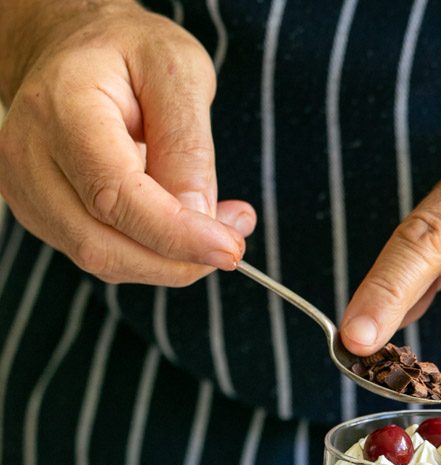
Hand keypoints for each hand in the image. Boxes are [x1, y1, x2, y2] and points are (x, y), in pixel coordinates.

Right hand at [0, 1, 255, 284]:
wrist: (69, 48)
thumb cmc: (124, 51)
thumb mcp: (175, 71)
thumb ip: (188, 145)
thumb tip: (199, 217)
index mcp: (61, 108)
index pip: (116, 195)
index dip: (176, 234)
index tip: (230, 249)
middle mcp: (31, 157)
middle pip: (105, 246)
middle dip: (179, 258)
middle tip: (234, 235)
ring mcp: (28, 192)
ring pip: (106, 261)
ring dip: (170, 260)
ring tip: (215, 223)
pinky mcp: (42, 215)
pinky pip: (105, 256)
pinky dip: (152, 254)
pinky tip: (180, 223)